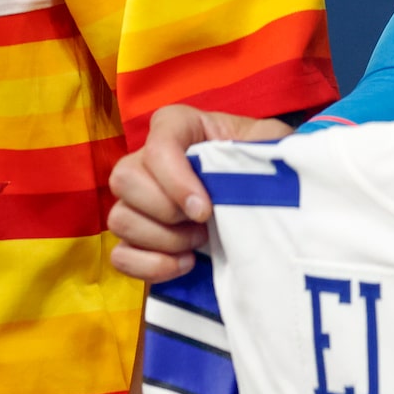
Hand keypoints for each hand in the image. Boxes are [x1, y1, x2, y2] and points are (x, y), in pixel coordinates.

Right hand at [107, 105, 294, 282]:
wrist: (262, 201)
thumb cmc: (264, 167)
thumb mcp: (272, 146)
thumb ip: (269, 144)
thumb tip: (273, 158)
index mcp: (179, 127)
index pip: (157, 142)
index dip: (175, 178)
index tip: (204, 209)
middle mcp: (147, 160)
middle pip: (124, 179)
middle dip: (165, 210)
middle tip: (203, 224)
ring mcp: (137, 202)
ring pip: (119, 219)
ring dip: (162, 239)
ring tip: (199, 243)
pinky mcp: (137, 240)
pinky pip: (120, 256)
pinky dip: (150, 267)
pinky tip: (185, 264)